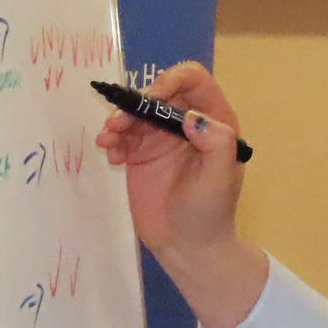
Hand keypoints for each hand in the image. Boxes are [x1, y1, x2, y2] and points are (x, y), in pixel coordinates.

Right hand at [94, 61, 267, 327]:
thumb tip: (192, 117)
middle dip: (136, 103)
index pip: (194, 80)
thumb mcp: (219, 180)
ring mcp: (162, 138)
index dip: (171, 80)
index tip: (150, 99)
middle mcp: (188, 123)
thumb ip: (216, 145)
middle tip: (118, 124)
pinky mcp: (141, 154)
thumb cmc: (209, 213)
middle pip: (158, 92)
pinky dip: (113, 139)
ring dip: (119, 119)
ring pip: (136, 112)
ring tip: (108, 139)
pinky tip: (111, 155)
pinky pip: (123, 134)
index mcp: (215, 121)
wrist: (187, 247)